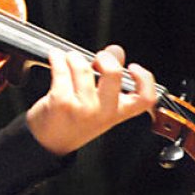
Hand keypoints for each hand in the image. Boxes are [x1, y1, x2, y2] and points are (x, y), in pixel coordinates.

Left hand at [25, 44, 156, 156]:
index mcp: (117, 113)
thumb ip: (111, 79)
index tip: (132, 67)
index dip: (144, 79)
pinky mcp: (61, 101)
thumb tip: (116, 52)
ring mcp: (82, 107)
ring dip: (73, 57)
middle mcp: (102, 112)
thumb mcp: (99, 105)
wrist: (49, 142)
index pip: (145, 98)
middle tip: (97, 59)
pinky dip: (57, 57)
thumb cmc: (74, 122)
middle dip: (104, 57)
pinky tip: (56, 57)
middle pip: (113, 73)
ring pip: (82, 67)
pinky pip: (61, 69)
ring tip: (69, 59)